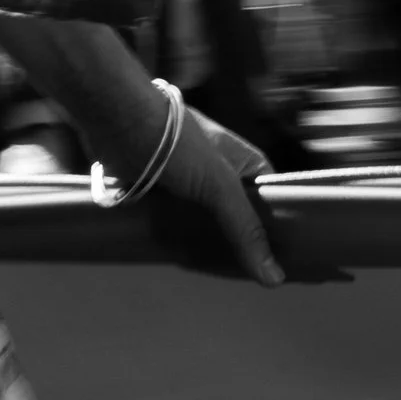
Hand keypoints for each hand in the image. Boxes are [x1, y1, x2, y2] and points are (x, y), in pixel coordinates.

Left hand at [153, 98, 283, 286]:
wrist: (117, 119)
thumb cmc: (176, 143)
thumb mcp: (219, 186)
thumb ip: (245, 229)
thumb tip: (275, 278)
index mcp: (244, 164)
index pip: (270, 203)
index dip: (276, 232)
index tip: (282, 264)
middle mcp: (219, 173)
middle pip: (236, 218)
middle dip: (237, 244)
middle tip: (246, 280)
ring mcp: (188, 184)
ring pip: (205, 225)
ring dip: (206, 245)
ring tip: (217, 278)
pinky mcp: (161, 193)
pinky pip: (176, 224)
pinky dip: (179, 241)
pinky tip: (184, 264)